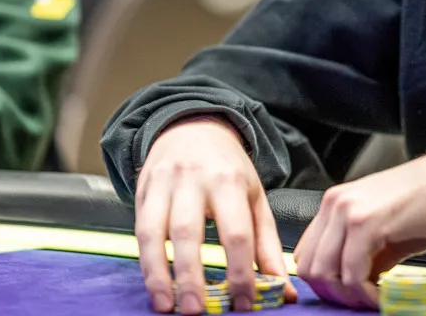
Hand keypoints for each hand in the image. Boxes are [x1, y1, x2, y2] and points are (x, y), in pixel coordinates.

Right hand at [134, 115, 297, 314]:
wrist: (193, 128)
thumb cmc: (229, 170)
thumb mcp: (255, 198)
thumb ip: (267, 246)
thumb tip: (284, 290)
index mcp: (231, 181)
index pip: (236, 231)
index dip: (240, 270)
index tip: (244, 303)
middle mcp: (195, 180)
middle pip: (190, 232)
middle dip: (193, 276)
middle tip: (198, 312)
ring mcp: (165, 184)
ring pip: (157, 233)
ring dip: (161, 274)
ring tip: (170, 307)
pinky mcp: (143, 192)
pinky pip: (140, 232)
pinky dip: (146, 264)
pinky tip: (155, 288)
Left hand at [293, 144, 425, 308]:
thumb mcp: (387, 230)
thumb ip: (365, 255)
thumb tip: (355, 286)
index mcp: (337, 203)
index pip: (307, 252)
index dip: (324, 283)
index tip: (349, 295)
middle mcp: (336, 203)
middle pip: (309, 266)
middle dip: (333, 294)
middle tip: (361, 302)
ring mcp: (348, 211)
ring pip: (325, 273)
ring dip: (348, 296)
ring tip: (374, 299)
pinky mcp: (366, 222)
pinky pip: (351, 273)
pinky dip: (365, 293)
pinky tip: (384, 295)